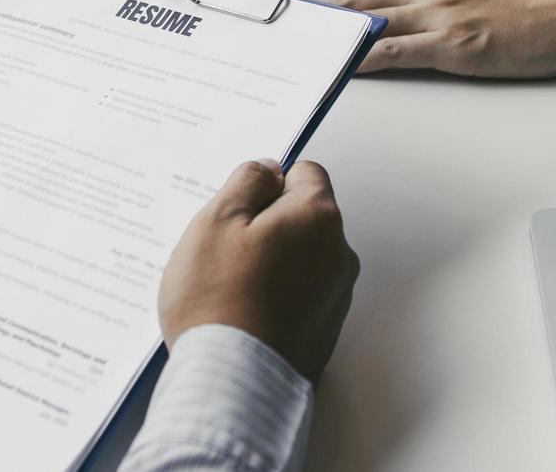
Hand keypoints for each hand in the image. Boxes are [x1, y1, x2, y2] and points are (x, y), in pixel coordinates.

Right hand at [159, 159, 359, 381]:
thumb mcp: (216, 220)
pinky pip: (300, 297)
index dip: (267, 185)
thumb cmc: (219, 303)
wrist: (231, 386)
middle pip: (303, 218)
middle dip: (268, 225)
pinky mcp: (324, 333)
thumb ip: (246, 182)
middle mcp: (339, 255)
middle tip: (226, 250)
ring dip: (272, 263)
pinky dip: (276, 298)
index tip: (241, 206)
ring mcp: (335, 297)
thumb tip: (266, 170)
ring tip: (230, 288)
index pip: (305, 173)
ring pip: (301, 259)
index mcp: (318, 218)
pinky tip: (243, 315)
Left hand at [311, 0, 555, 77]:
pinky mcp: (455, 44)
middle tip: (291, 28)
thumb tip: (414, 2)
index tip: (309, 3)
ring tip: (303, 49)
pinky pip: (395, 52)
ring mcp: (441, 13)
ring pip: (369, 22)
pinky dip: (362, 59)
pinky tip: (342, 67)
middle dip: (319, 12)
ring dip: (331, 36)